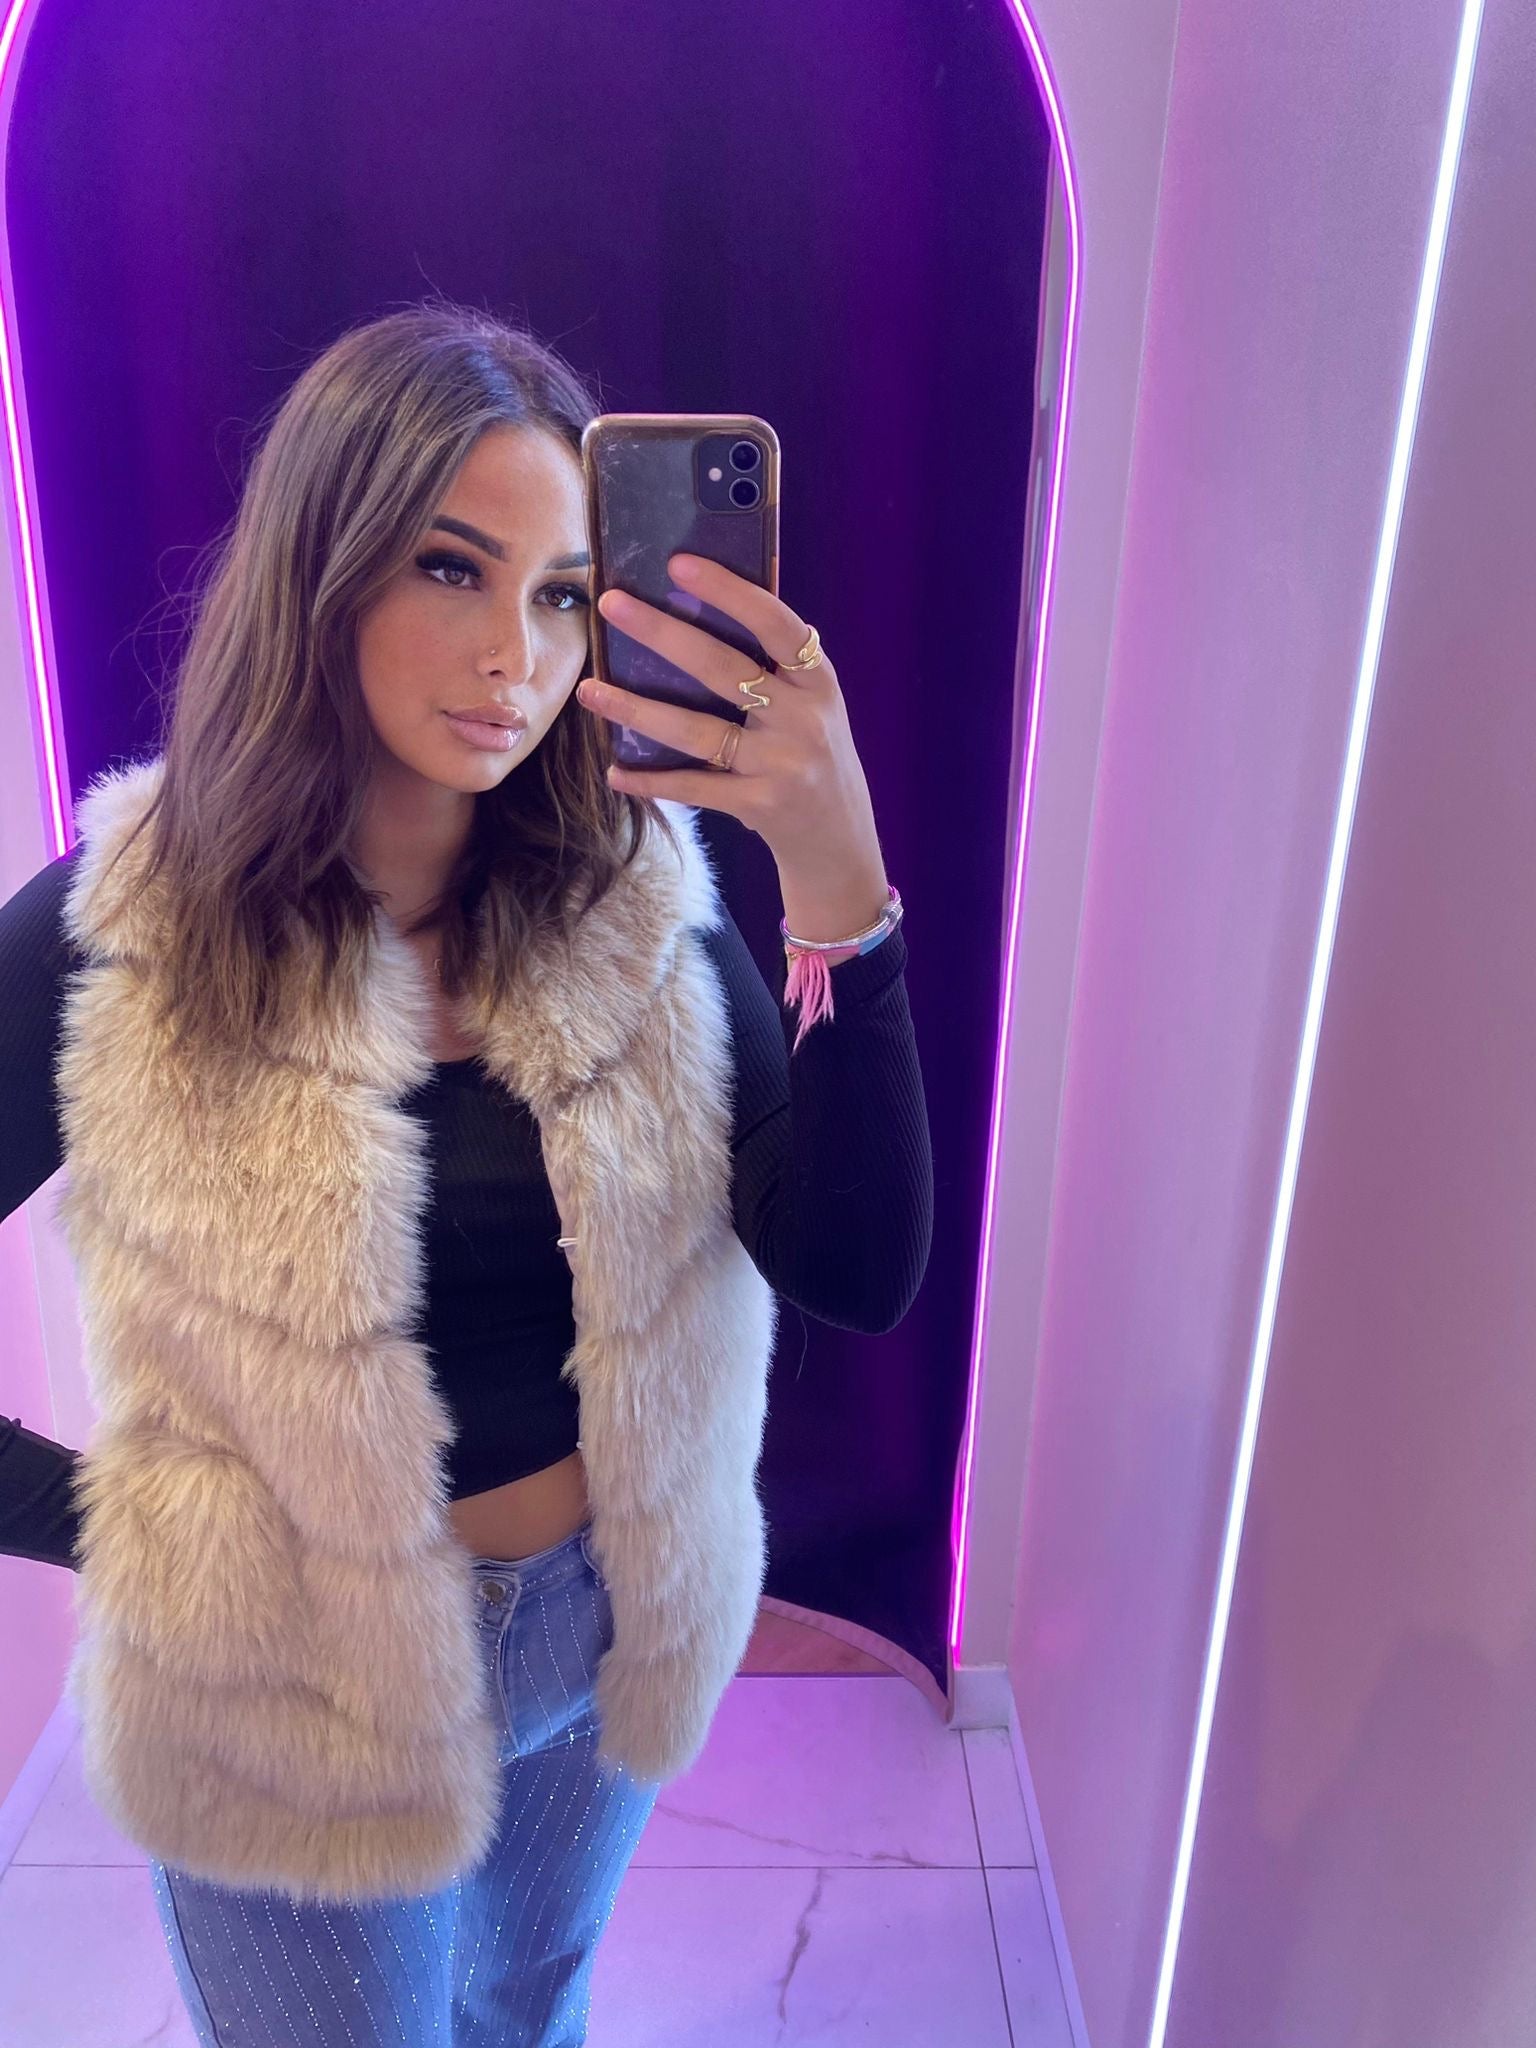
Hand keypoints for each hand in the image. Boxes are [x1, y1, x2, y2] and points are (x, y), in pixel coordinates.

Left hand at [575, 553, 883, 879]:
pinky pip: (695, 786)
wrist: (840, 837)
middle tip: (611, 606)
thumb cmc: (813, 755)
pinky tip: (616, 772)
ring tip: (589, 691)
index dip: (729, 592)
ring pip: (697, 731)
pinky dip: (652, 781)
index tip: (679, 565)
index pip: (776, 624)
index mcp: (817, 681)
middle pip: (723, 668)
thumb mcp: (810, 705)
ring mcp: (782, 764)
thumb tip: (696, 613)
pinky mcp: (761, 805)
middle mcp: (803, 719)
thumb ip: (774, 668)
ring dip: (637, 710)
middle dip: (661, 633)